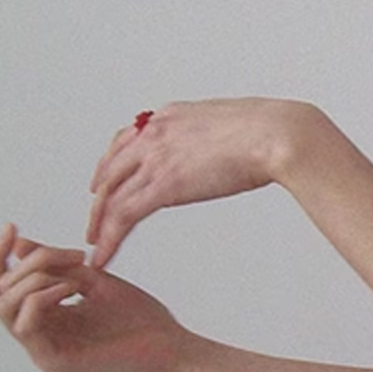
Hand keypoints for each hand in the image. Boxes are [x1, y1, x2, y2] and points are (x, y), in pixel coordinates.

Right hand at [0, 225, 186, 371]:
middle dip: (26, 263)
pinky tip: (70, 289)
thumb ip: (58, 266)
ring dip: (32, 279)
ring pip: (5, 308)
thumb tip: (18, 243)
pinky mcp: (56, 364)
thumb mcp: (97, 281)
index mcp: (47, 317)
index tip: (12, 226)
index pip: (3, 286)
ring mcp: (45, 352)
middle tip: (70, 255)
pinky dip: (40, 298)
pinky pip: (27, 326)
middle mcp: (40, 336)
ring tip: (73, 273)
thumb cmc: (144, 320)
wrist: (175, 351)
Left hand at [87, 98, 312, 268]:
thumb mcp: (232, 122)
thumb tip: (226, 145)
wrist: (277, 135)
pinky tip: (105, 255)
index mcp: (171, 117)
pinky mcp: (163, 186)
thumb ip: (216, 135)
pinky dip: (110, 239)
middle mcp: (154, 134)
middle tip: (95, 220)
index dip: (112, 165)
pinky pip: (124, 216)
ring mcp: (155, 159)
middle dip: (100, 199)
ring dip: (100, 225)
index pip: (127, 141)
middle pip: (112, 170)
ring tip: (96, 247)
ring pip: (112, 197)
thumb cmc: (272, 130)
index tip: (107, 181)